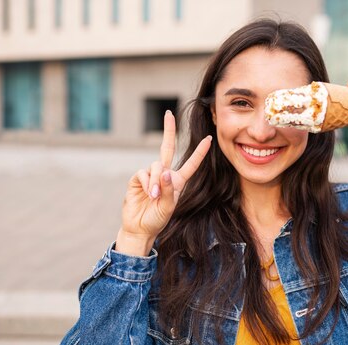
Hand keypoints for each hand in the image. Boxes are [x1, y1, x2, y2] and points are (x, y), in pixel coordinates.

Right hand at [116, 111, 211, 255]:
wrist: (139, 227)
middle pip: (166, 148)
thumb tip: (165, 171)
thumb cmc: (157, 219)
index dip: (200, 152)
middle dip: (168, 131)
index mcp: (178, 181)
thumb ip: (169, 190)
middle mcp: (165, 175)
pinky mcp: (138, 179)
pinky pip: (143, 173)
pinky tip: (148, 194)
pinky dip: (148, 183)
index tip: (209, 139)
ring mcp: (151, 176)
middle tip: (169, 114)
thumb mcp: (169, 207)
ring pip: (156, 165)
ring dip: (157, 181)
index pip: (191, 164)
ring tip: (155, 196)